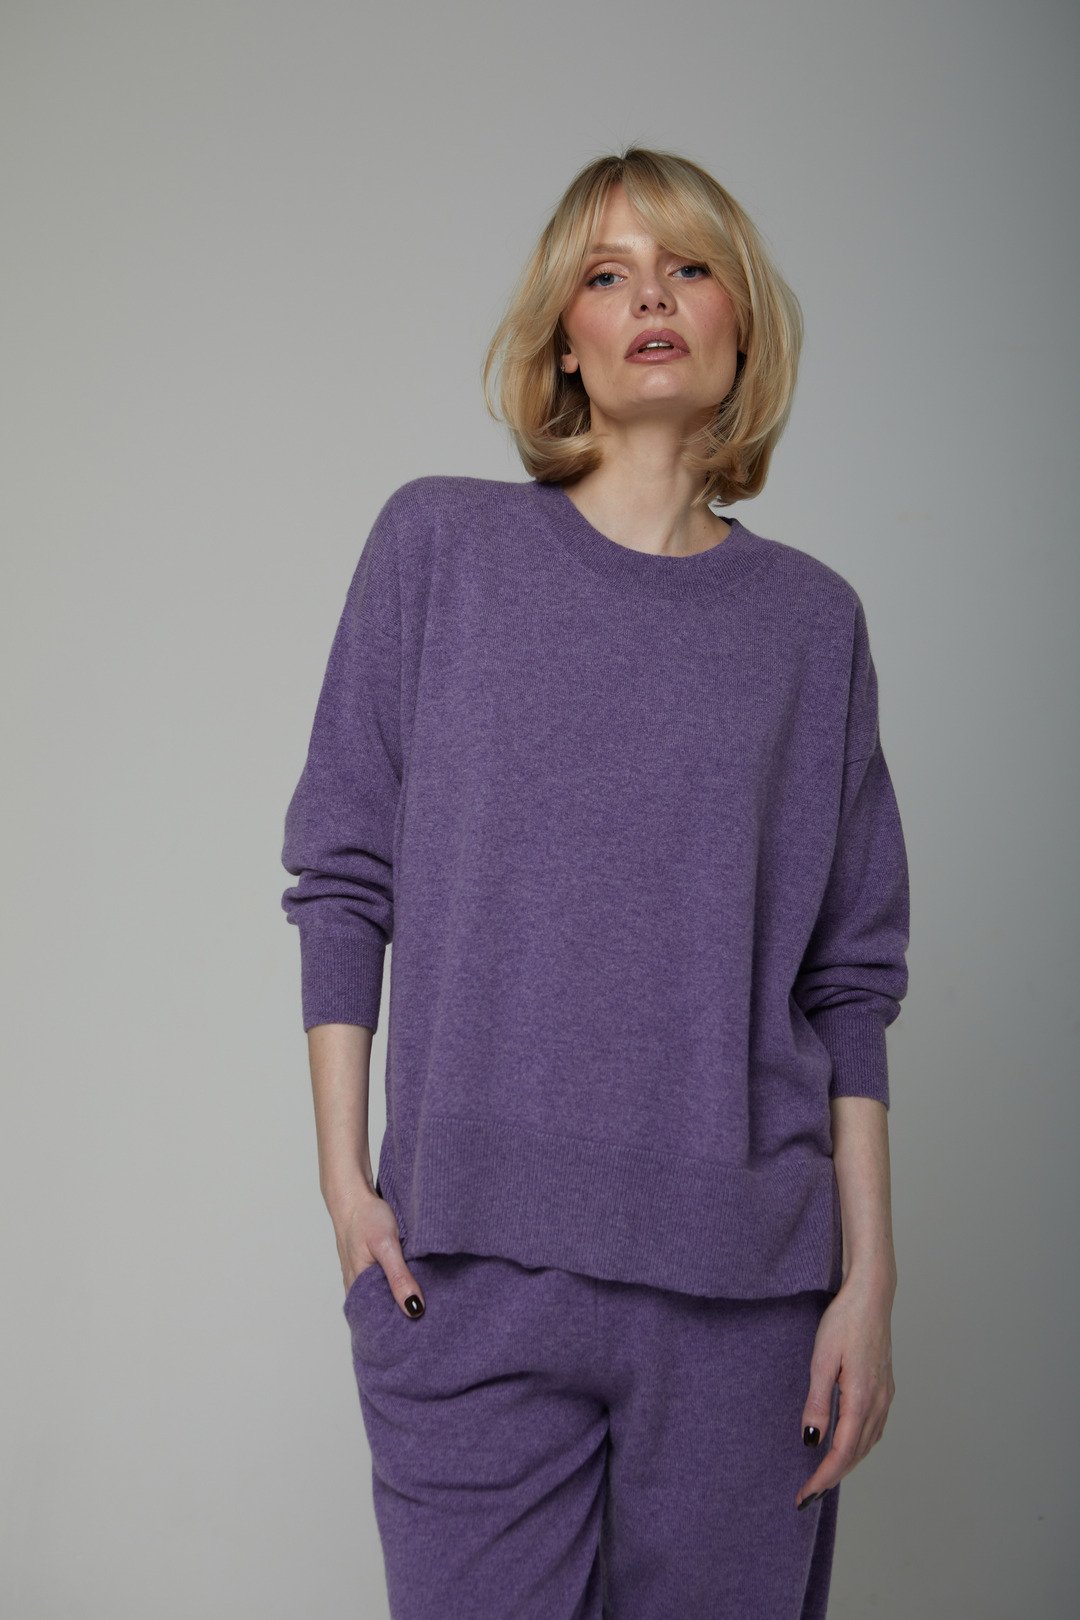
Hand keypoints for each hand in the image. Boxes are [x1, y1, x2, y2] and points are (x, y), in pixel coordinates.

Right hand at [335, 1185, 425, 1317]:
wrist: (354, 1195)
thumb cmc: (366, 1218)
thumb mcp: (386, 1245)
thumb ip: (398, 1277)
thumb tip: (413, 1309)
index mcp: (358, 1288)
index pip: (379, 1322)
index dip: (401, 1328)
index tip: (424, 1332)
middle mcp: (357, 1288)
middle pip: (382, 1313)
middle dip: (404, 1318)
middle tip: (431, 1322)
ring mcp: (362, 1278)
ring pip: (384, 1299)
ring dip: (401, 1301)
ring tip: (429, 1308)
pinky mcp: (370, 1268)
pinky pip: (384, 1285)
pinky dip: (398, 1287)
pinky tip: (415, 1285)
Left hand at [795, 1269, 895, 1509]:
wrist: (871, 1295)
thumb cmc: (844, 1321)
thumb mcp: (822, 1360)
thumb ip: (817, 1402)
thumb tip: (811, 1441)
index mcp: (862, 1400)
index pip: (841, 1453)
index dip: (823, 1479)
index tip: (805, 1495)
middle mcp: (879, 1403)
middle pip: (856, 1454)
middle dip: (832, 1477)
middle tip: (808, 1494)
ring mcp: (886, 1396)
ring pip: (867, 1444)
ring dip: (847, 1463)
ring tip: (824, 1475)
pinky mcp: (886, 1387)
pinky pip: (874, 1429)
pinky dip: (859, 1445)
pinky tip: (847, 1443)